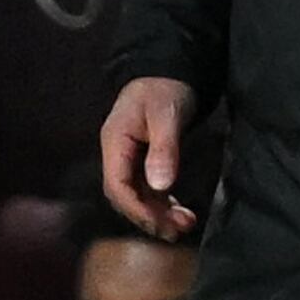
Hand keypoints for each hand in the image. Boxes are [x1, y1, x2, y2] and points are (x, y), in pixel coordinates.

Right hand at [98, 75, 197, 240]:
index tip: (162, 223)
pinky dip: (160, 202)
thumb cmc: (166, 89)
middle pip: (123, 196)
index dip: (137, 208)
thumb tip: (161, 186)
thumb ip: (164, 150)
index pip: (116, 185)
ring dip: (156, 213)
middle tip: (179, 229)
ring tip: (184, 223)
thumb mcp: (167, 116)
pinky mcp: (140, 160)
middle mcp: (116, 154)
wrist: (168, 70)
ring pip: (134, 195)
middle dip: (148, 216)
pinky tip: (178, 209)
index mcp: (114, 142)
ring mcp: (127, 158)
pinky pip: (144, 188)